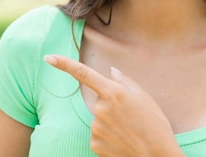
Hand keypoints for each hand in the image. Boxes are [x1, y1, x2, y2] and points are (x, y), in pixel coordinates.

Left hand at [44, 55, 184, 156]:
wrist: (156, 156)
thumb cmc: (154, 125)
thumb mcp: (144, 97)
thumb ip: (125, 81)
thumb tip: (111, 72)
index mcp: (114, 92)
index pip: (83, 73)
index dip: (64, 64)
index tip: (49, 58)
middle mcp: (101, 108)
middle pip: (99, 100)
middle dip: (111, 105)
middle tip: (130, 116)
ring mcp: (95, 127)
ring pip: (98, 118)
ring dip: (110, 122)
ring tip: (129, 130)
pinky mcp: (94, 143)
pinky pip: (97, 134)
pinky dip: (108, 136)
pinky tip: (121, 140)